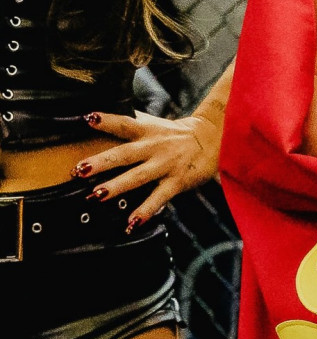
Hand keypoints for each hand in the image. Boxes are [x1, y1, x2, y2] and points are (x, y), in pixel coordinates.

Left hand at [71, 110, 219, 230]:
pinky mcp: (177, 181)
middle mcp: (155, 147)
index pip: (126, 123)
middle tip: (79, 170)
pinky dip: (145, 210)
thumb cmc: (178, 134)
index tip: (88, 118)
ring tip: (96, 196)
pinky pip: (159, 197)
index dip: (108, 120)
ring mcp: (166, 165)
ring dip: (117, 186)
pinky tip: (131, 223)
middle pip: (126, 154)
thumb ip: (134, 121)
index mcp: (149, 131)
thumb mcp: (157, 123)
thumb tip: (106, 115)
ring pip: (138, 176)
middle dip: (102, 162)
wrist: (215, 138)